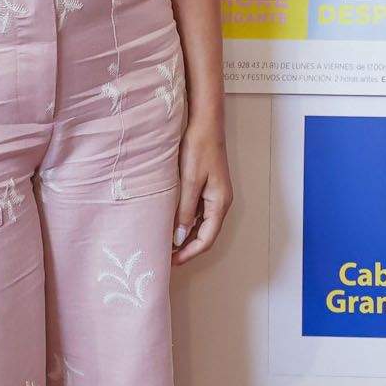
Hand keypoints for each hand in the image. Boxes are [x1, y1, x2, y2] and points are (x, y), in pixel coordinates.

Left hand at [172, 118, 231, 266]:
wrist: (205, 123)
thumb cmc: (199, 148)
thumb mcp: (189, 181)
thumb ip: (185, 210)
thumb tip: (179, 238)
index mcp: (220, 202)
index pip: (207, 239)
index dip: (189, 253)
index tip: (170, 262)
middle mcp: (221, 201)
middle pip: (206, 234)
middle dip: (187, 248)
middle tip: (164, 256)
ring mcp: (215, 194)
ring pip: (202, 224)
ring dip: (185, 236)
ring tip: (165, 243)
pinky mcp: (208, 187)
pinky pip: (199, 212)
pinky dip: (186, 222)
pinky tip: (172, 223)